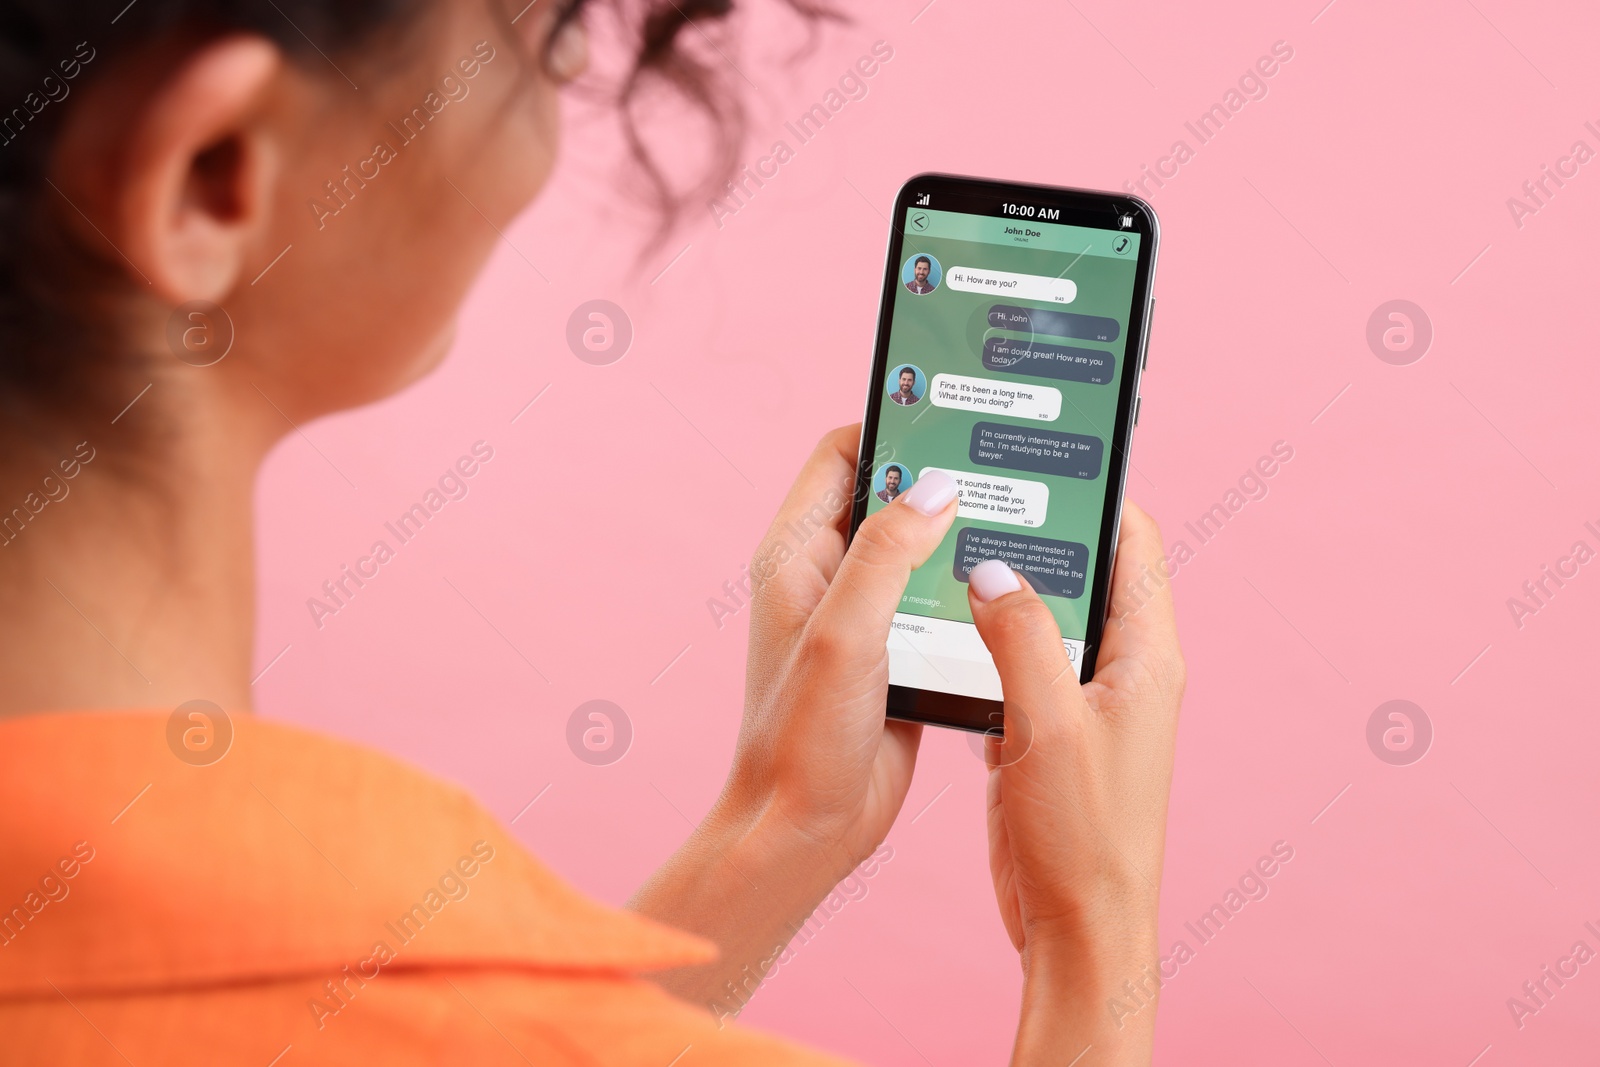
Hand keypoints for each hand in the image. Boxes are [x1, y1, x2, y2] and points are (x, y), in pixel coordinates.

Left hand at [631, 425, 958, 1013]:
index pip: (841, 455)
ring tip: (1021, 517)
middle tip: (1003, 463)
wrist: (807, 829)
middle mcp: (829, 577)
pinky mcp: (898, 654)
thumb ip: (886, 553)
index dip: (892, 428)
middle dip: (941, 479)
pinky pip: (939, 601)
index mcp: (798, 555)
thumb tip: (936, 486)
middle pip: (889, 496)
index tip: (951, 416)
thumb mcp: (845, 632)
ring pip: (921, 550)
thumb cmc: (802, 735)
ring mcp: (865, 616)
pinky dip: (971, 589)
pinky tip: (1013, 588)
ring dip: (963, 536)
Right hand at [966, 502, 1184, 1064]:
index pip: (1136, 546)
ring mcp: (1084, 703)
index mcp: (1146, 658)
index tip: (1046, 462)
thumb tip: (990, 570)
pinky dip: (985, 645)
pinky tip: (942, 631)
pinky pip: (1018, 667)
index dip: (1098, 497)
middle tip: (980, 500)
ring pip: (1046, 621)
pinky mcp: (1048, 732)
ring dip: (1005, 593)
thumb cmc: (1085, 835)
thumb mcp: (1049, 725)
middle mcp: (1122, 672)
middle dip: (1037, 538)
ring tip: (952, 553)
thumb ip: (1021, 638)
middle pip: (1087, 575)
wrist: (1079, 926)